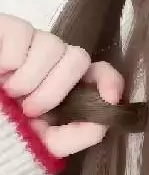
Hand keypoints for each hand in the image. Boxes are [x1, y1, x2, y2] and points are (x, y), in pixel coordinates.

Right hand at [0, 13, 122, 157]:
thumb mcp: (46, 143)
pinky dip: (12, 57)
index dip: (110, 80)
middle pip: (79, 57)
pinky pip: (23, 31)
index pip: (99, 73)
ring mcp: (29, 46)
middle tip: (31, 109)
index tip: (111, 97)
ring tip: (11, 93)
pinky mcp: (8, 31)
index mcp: (65, 88)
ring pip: (53, 44)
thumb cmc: (7, 133)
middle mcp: (51, 64)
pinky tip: (0, 71)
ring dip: (31, 77)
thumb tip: (104, 122)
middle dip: (57, 87)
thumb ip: (79, 135)